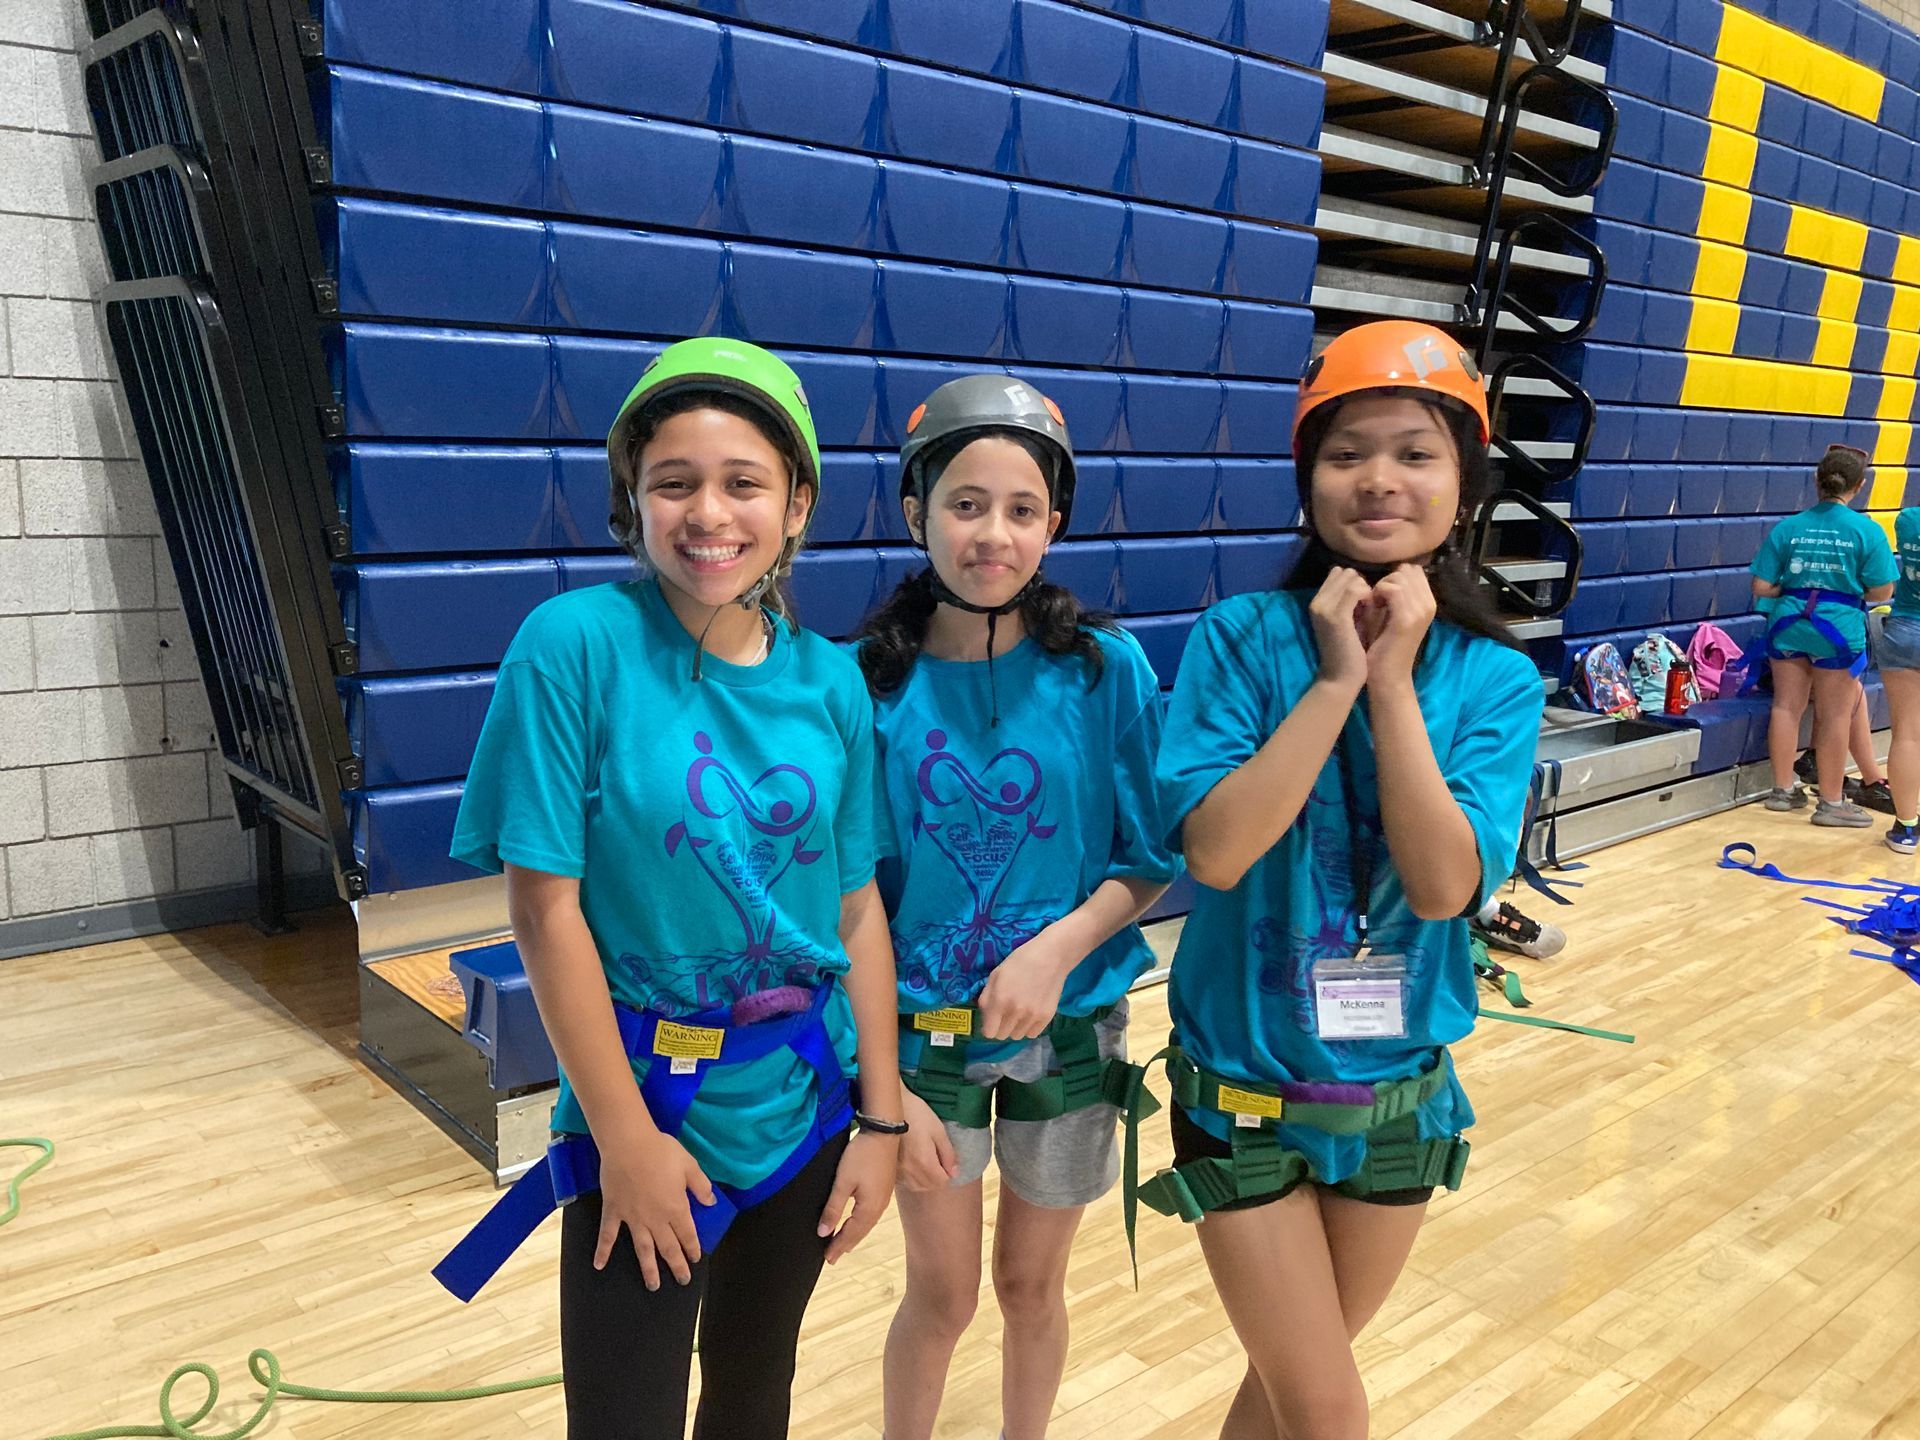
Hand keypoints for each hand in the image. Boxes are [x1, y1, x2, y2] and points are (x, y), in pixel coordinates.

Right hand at [595, 1125, 714, 1289]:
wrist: (628, 1145)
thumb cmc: (661, 1151)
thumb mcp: (689, 1165)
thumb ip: (701, 1186)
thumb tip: (711, 1203)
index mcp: (676, 1208)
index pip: (687, 1235)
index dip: (693, 1249)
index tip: (695, 1260)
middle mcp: (656, 1220)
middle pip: (668, 1248)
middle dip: (676, 1266)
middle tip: (682, 1281)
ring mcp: (633, 1219)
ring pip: (643, 1249)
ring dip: (648, 1269)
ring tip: (653, 1286)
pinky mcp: (613, 1212)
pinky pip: (607, 1235)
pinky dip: (602, 1251)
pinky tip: (599, 1266)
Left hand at [818, 1129, 897, 1261]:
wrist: (884, 1133)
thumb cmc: (861, 1156)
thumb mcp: (843, 1182)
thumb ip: (833, 1208)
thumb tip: (823, 1232)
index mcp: (868, 1209)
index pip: (850, 1235)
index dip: (837, 1246)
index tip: (827, 1259)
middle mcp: (878, 1208)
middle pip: (860, 1232)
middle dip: (845, 1245)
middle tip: (832, 1257)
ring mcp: (883, 1199)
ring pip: (866, 1224)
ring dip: (854, 1235)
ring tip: (843, 1244)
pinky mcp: (884, 1189)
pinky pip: (871, 1215)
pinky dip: (861, 1224)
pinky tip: (857, 1222)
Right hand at [896, 1084, 957, 1193]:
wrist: (890, 1108)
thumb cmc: (917, 1114)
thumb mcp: (938, 1130)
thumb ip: (948, 1154)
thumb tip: (954, 1173)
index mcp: (925, 1162)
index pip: (941, 1182)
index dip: (947, 1173)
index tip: (946, 1161)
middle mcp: (910, 1171)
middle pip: (929, 1186)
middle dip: (937, 1178)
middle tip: (938, 1161)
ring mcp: (898, 1171)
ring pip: (916, 1186)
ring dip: (925, 1181)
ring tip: (926, 1164)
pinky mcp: (890, 1167)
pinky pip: (904, 1181)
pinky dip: (912, 1178)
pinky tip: (913, 1166)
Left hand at [976, 932, 1075, 1039]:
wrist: (1051, 957)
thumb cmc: (1020, 961)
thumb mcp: (996, 975)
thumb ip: (986, 998)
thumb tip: (985, 1017)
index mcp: (999, 1000)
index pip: (989, 1032)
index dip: (988, 1027)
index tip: (992, 1020)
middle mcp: (1015, 1012)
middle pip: (1002, 1035)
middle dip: (1000, 1026)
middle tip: (1005, 1013)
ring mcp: (1032, 1016)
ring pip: (1017, 1036)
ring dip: (1015, 1027)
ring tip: (1019, 1012)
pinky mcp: (1046, 1017)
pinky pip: (1032, 1034)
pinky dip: (1029, 1027)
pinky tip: (1030, 1014)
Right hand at [1308, 567, 1375, 691]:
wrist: (1341, 679)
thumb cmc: (1349, 652)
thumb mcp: (1348, 621)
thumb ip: (1350, 601)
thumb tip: (1362, 581)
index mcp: (1318, 602)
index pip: (1338, 573)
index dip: (1356, 583)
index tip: (1365, 601)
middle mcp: (1317, 602)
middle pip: (1346, 572)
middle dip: (1362, 584)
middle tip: (1370, 606)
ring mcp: (1325, 608)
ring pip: (1352, 578)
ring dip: (1367, 590)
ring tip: (1371, 610)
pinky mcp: (1336, 615)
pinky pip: (1356, 589)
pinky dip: (1368, 596)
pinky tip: (1372, 611)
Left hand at [1366, 564, 1435, 685]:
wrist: (1387, 676)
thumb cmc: (1384, 644)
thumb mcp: (1392, 613)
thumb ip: (1394, 593)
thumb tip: (1388, 572)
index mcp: (1428, 602)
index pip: (1413, 570)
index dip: (1394, 576)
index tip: (1382, 594)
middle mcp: (1429, 604)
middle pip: (1407, 570)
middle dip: (1387, 579)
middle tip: (1376, 599)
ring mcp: (1420, 611)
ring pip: (1399, 577)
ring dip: (1381, 586)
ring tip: (1374, 604)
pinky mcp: (1407, 619)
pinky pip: (1392, 590)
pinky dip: (1377, 593)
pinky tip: (1372, 606)